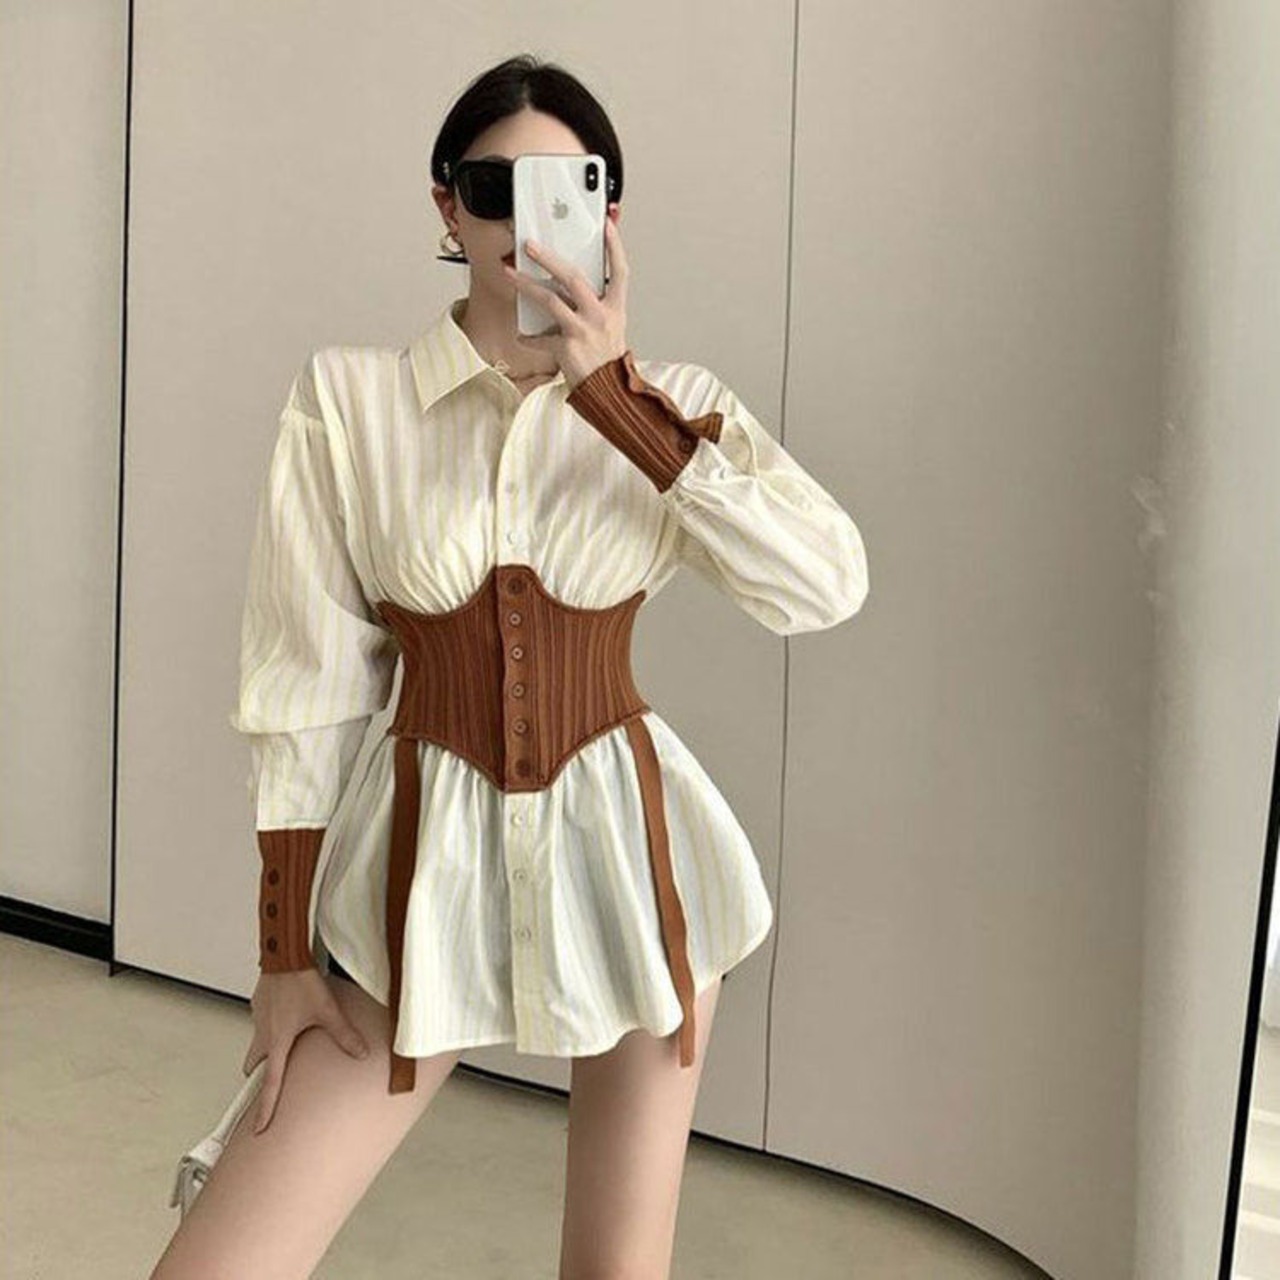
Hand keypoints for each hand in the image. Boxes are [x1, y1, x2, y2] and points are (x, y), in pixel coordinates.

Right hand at [242, 967, 369, 1133]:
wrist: (284, 954)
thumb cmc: (301, 982)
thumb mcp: (327, 1011)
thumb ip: (344, 1034)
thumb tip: (360, 1052)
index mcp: (278, 1042)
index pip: (270, 1084)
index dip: (265, 1108)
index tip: (258, 1128)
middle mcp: (263, 1034)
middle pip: (255, 1067)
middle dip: (259, 1078)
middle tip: (268, 1086)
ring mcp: (258, 1019)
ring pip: (257, 1044)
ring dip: (266, 1051)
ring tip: (284, 1049)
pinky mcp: (258, 1005)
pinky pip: (262, 1024)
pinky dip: (269, 1028)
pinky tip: (286, 1019)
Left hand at [502, 216, 629, 391]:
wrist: (608, 392)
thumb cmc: (607, 359)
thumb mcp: (611, 327)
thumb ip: (596, 304)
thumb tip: (569, 284)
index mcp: (615, 308)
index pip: (620, 271)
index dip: (615, 246)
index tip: (606, 224)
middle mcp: (601, 315)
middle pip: (573, 277)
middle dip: (548, 258)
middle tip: (530, 245)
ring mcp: (583, 331)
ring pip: (550, 300)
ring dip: (526, 285)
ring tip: (509, 274)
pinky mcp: (566, 348)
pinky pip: (540, 336)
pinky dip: (528, 336)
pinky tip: (521, 335)